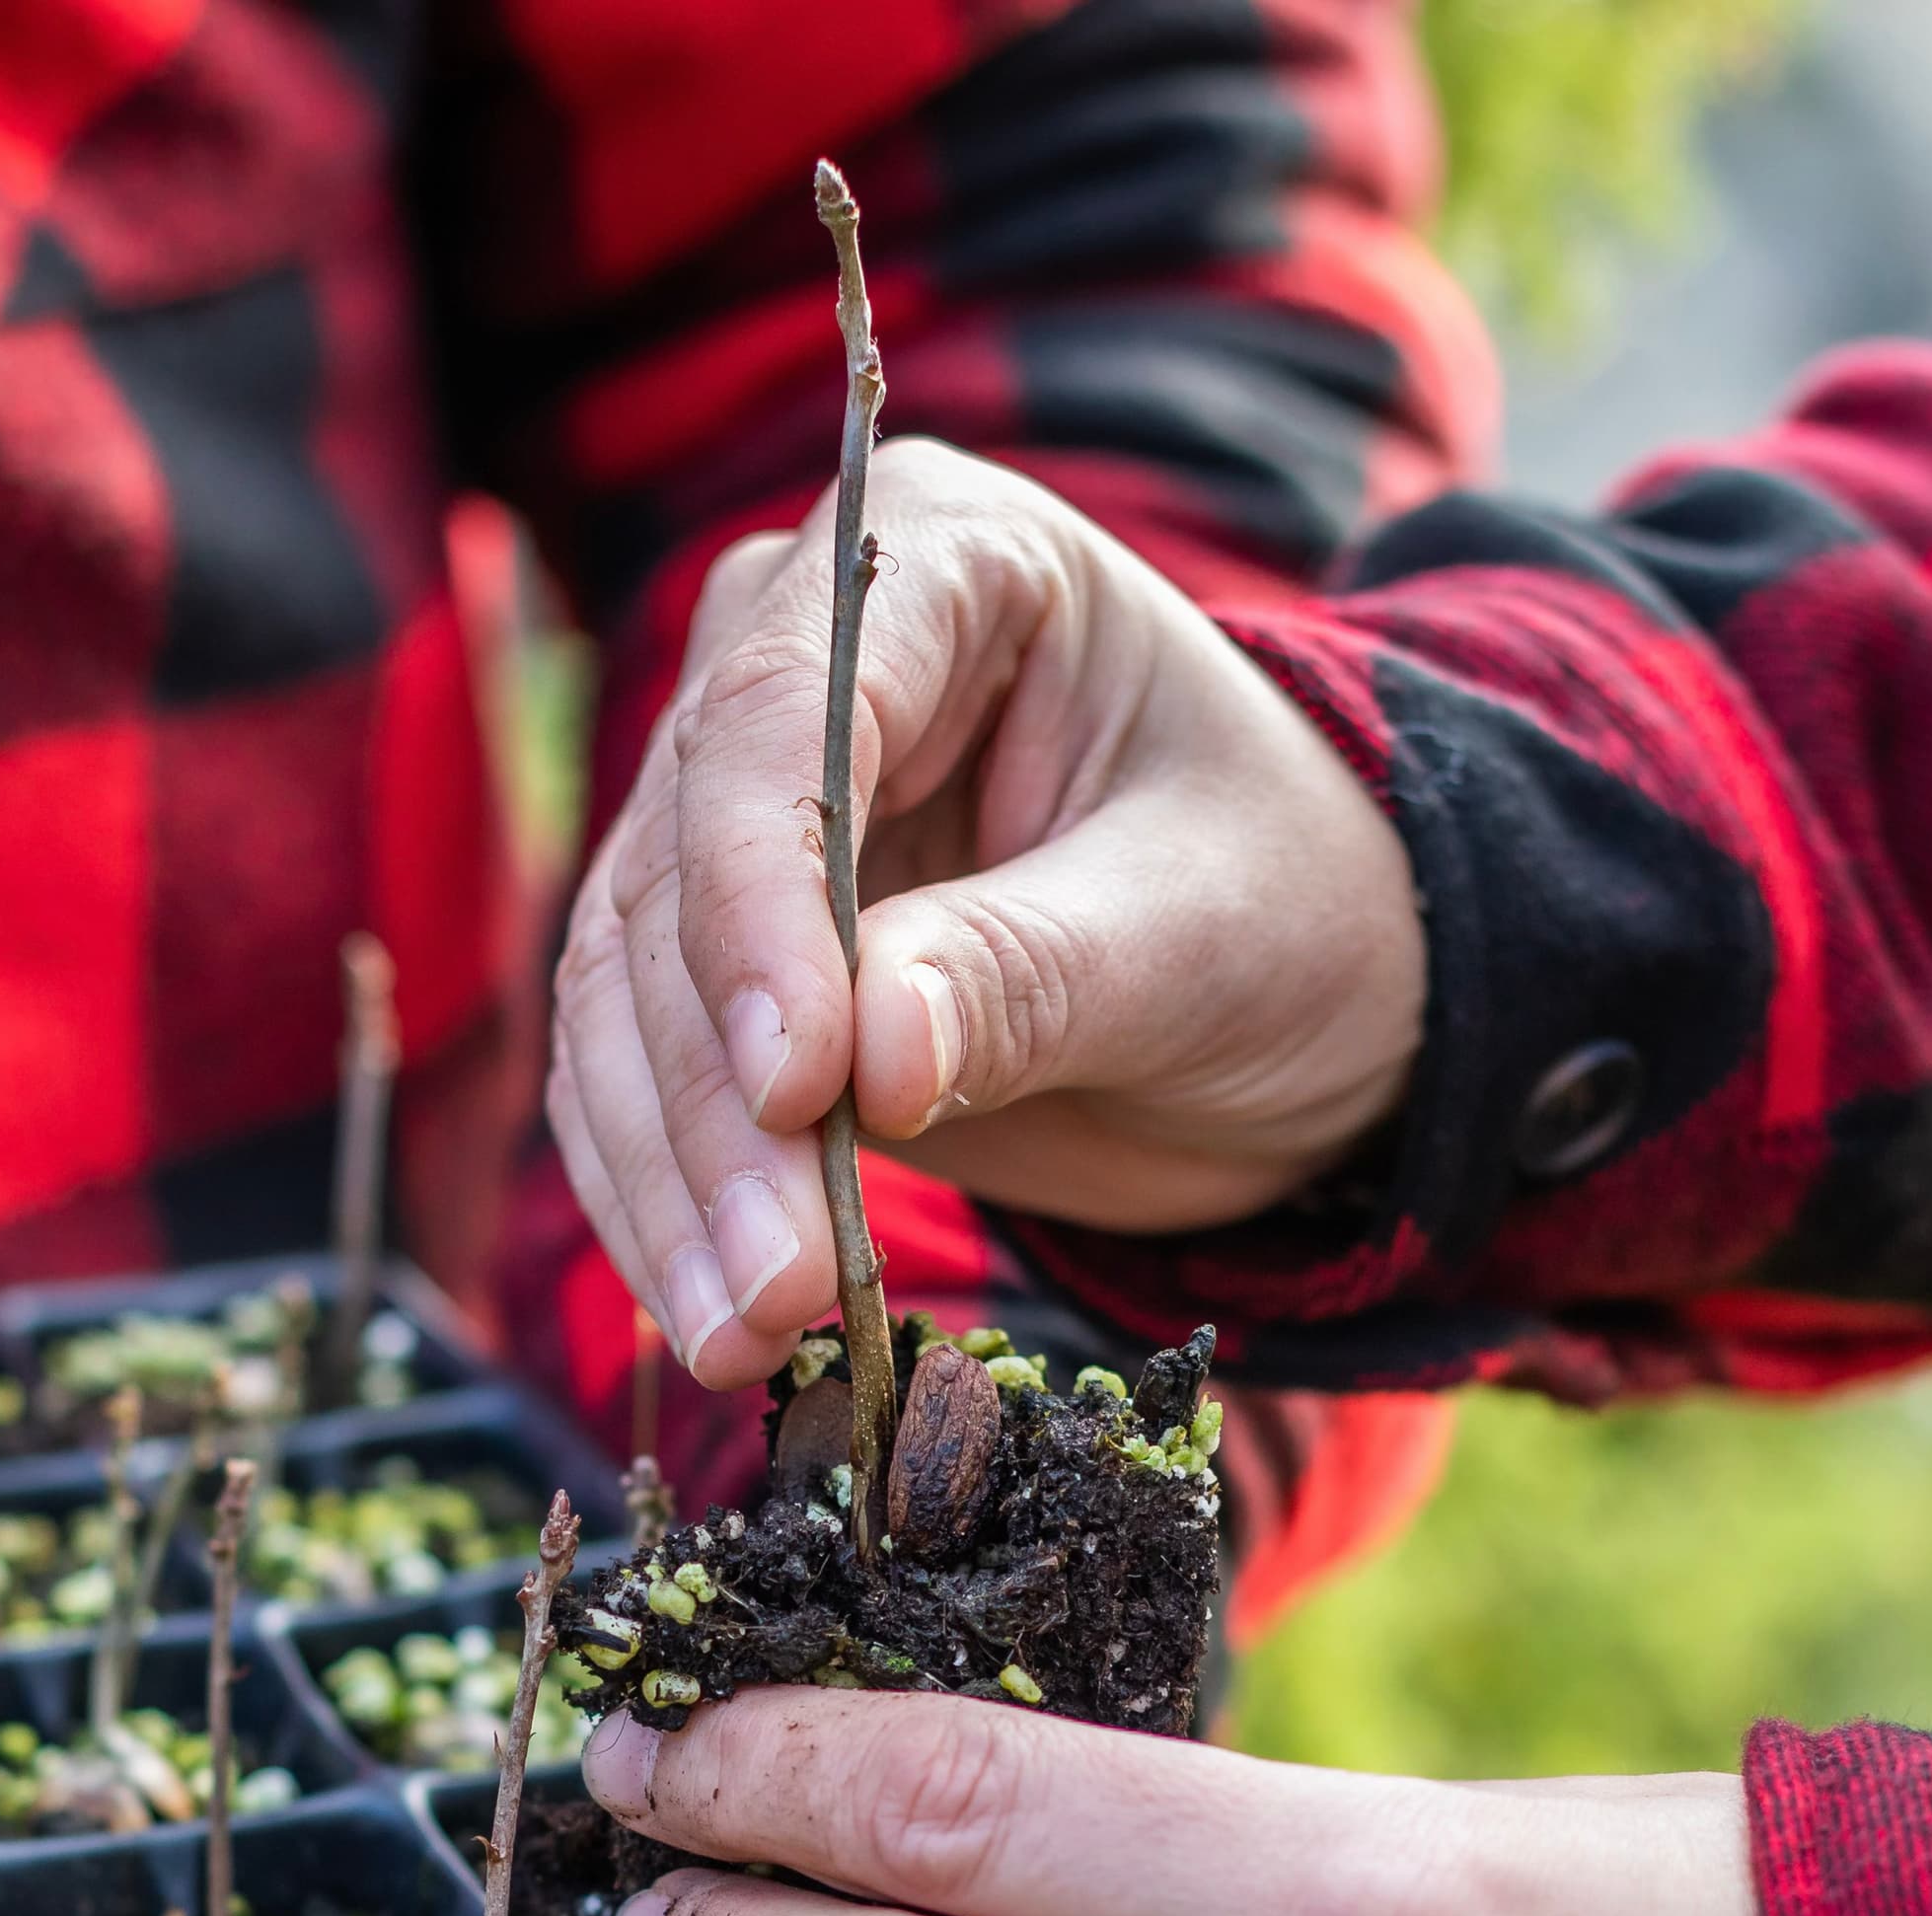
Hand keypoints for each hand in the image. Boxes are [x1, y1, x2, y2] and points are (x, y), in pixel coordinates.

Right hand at [548, 440, 1426, 1387]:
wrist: (1307, 987)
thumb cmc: (1293, 903)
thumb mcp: (1203, 930)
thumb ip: (1034, 974)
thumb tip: (872, 1060)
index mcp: (941, 559)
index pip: (784, 719)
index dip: (762, 910)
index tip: (799, 1087)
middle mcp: (794, 662)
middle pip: (676, 878)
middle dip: (715, 1104)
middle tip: (775, 1287)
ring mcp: (738, 821)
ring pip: (624, 999)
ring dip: (672, 1187)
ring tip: (750, 1339)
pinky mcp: (721, 971)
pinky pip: (638, 1087)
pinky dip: (668, 1211)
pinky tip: (717, 1318)